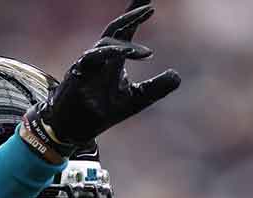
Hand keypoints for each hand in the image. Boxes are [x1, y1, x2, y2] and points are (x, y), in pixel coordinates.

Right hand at [20, 1, 181, 159]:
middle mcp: (100, 57)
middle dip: (131, 16)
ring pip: (105, 43)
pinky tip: (125, 57)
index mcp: (114, 59)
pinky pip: (91, 58)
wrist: (75, 128)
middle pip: (115, 29)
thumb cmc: (102, 111)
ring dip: (126, 45)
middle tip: (149, 9)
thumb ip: (156, 88)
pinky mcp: (78, 74)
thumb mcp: (136, 100)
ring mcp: (87, 63)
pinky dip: (108, 55)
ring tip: (147, 53)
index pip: (125, 32)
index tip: (150, 3)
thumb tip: (177, 76)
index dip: (136, 16)